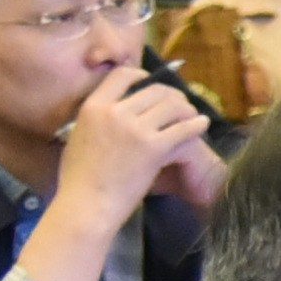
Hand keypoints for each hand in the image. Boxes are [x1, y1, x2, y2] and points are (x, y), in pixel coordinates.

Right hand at [50, 72, 207, 235]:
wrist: (87, 205)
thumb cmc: (78, 179)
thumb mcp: (77, 137)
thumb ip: (95, 120)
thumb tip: (104, 112)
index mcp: (93, 107)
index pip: (121, 75)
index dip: (141, 75)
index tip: (150, 81)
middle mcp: (115, 112)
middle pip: (153, 90)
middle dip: (171, 94)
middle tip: (180, 103)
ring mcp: (135, 129)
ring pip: (172, 106)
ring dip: (186, 108)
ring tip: (192, 115)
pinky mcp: (154, 148)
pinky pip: (183, 128)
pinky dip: (196, 124)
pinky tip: (202, 125)